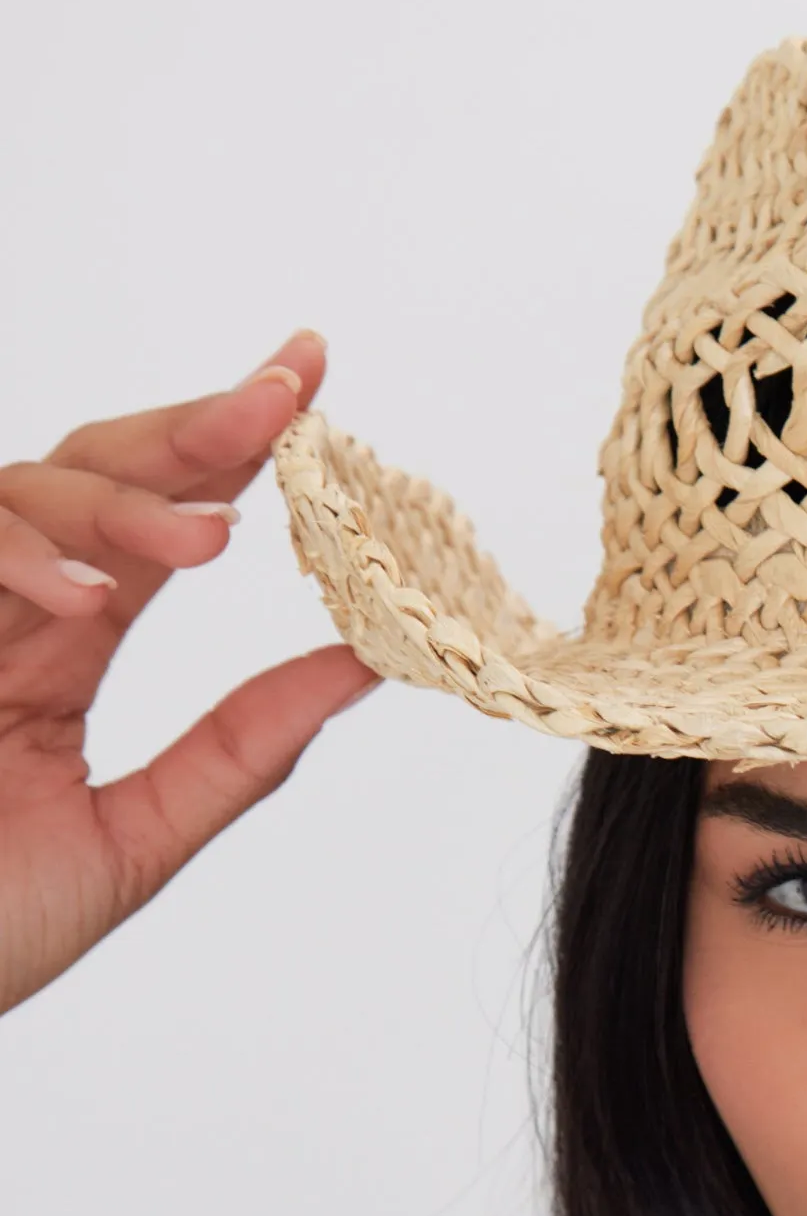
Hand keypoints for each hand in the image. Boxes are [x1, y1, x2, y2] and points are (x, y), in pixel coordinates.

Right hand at [0, 337, 376, 1015]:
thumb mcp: (133, 841)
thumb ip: (239, 750)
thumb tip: (363, 664)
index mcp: (54, 653)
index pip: (152, 524)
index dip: (229, 447)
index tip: (307, 375)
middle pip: (89, 470)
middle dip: (190, 425)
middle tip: (281, 395)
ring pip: (20, 492)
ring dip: (120, 504)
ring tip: (212, 543)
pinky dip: (17, 560)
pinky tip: (82, 601)